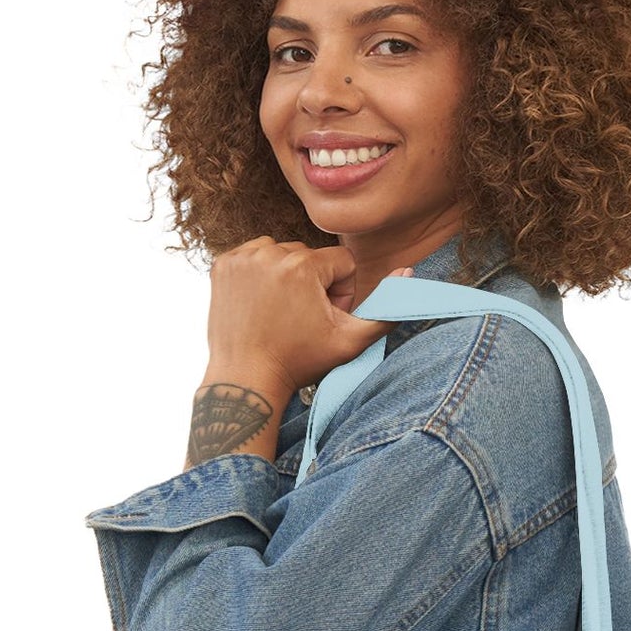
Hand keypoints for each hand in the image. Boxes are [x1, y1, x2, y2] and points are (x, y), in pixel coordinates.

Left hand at [204, 237, 412, 400]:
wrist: (246, 378)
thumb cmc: (299, 362)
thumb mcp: (350, 341)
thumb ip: (386, 310)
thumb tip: (408, 272)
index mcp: (303, 266)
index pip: (341, 262)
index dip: (340, 293)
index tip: (324, 317)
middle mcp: (270, 254)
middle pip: (311, 256)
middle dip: (314, 282)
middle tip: (301, 319)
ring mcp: (242, 258)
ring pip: (282, 252)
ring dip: (287, 275)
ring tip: (281, 310)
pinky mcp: (222, 264)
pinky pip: (254, 256)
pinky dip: (260, 274)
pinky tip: (260, 303)